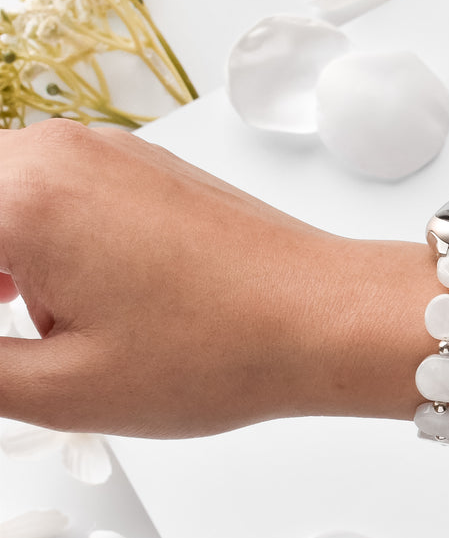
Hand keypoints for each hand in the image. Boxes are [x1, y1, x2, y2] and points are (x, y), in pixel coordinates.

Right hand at [0, 120, 363, 436]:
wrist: (326, 316)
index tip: (2, 333)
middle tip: (10, 335)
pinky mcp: (137, 164)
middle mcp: (54, 151)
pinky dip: (24, 236)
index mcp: (20, 197)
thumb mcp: (62, 388)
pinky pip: (44, 187)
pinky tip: (49, 297)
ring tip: (13, 324)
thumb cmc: (225, 350)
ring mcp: (101, 150)